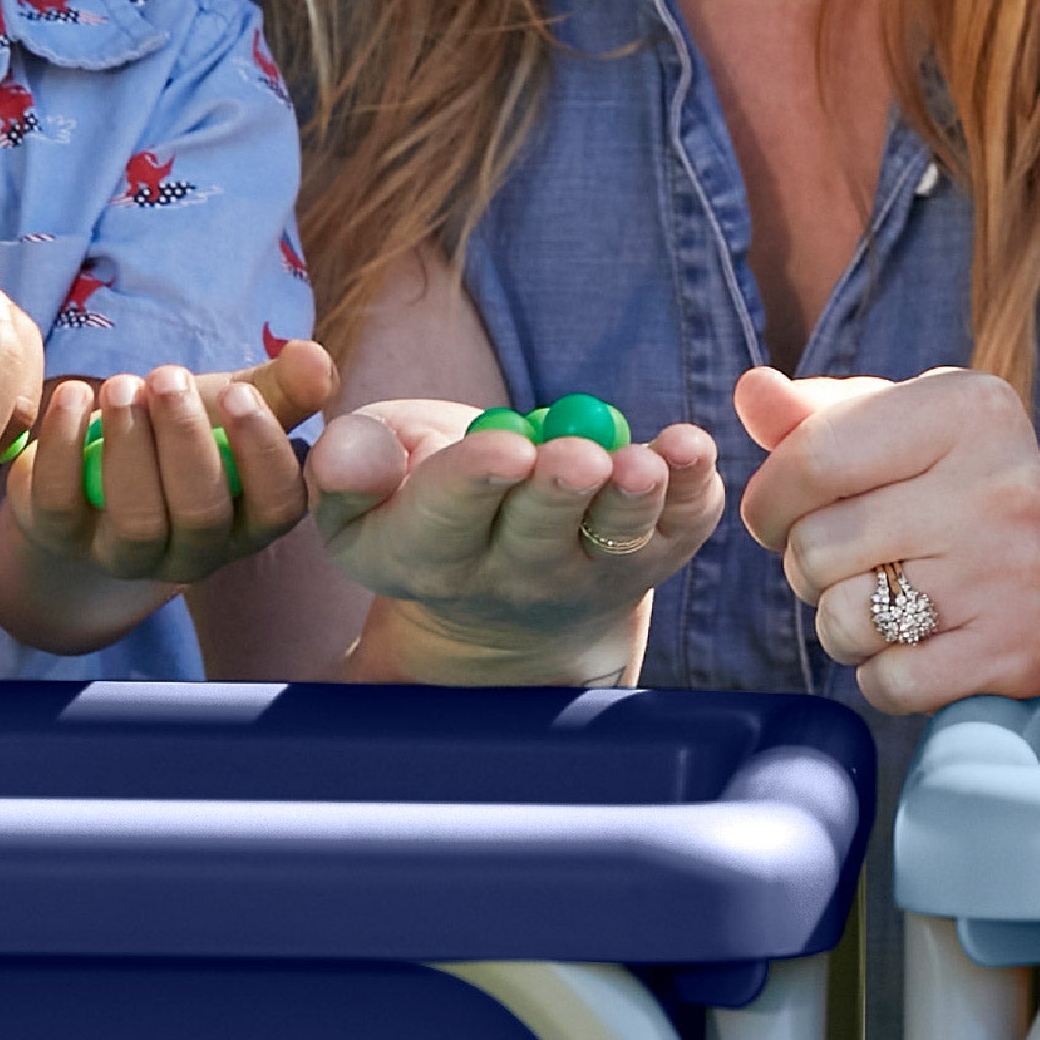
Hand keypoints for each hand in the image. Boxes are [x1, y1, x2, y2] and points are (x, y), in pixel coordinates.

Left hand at [0, 341, 337, 598]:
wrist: (94, 470)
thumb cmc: (180, 436)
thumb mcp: (231, 407)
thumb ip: (281, 386)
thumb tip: (316, 360)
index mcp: (248, 521)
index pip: (276, 506)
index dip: (262, 453)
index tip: (237, 394)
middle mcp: (193, 553)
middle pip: (201, 514)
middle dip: (186, 439)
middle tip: (167, 376)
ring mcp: (124, 555)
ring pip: (136, 521)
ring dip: (130, 445)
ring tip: (123, 385)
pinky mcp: (60, 538)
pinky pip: (59, 504)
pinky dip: (63, 445)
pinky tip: (74, 395)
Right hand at [305, 399, 723, 685]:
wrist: (498, 588)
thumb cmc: (422, 501)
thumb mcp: (365, 485)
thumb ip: (352, 463)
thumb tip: (345, 456)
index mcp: (423, 554)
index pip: (445, 520)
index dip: (473, 483)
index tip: (502, 451)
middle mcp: (509, 578)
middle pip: (538, 533)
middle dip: (559, 489)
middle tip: (577, 457)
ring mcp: (588, 573)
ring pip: (614, 538)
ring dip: (633, 499)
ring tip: (643, 465)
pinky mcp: (652, 555)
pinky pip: (680, 527)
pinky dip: (694, 489)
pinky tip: (693, 451)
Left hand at [738, 365, 1039, 711]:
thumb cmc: (942, 496)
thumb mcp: (888, 433)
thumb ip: (810, 416)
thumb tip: (752, 391)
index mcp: (968, 408)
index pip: (812, 458)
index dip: (769, 500)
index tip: (777, 516)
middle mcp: (1000, 481)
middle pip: (818, 545)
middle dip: (808, 566)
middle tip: (852, 562)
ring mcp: (1013, 570)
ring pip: (845, 619)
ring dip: (841, 623)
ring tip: (883, 601)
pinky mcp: (1018, 651)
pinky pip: (889, 682)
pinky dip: (884, 675)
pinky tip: (919, 645)